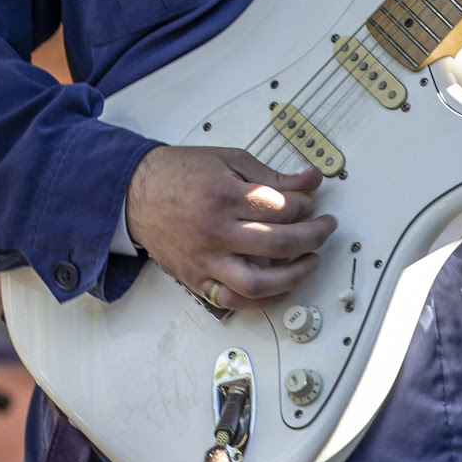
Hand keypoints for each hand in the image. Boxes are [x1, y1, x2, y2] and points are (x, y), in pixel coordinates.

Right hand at [124, 146, 335, 311]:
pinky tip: (280, 286)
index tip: (311, 202)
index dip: (307, 205)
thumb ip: (272, 174)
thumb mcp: (228, 160)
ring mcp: (205, 260)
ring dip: (294, 276)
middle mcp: (215, 231)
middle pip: (279, 243)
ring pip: (259, 282)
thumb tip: (310, 179)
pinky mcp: (197, 279)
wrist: (135, 193)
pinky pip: (234, 300)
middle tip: (325, 228)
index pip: (283, 207)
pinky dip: (262, 299)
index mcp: (224, 196)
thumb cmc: (179, 174)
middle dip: (313, 236)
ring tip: (310, 262)